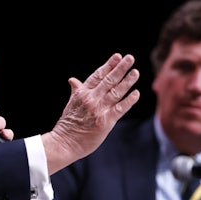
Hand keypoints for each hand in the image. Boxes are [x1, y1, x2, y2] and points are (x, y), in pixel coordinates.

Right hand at [42, 53, 139, 173]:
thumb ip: (76, 91)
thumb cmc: (67, 125)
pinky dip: (129, 100)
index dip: (109, 65)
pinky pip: (120, 108)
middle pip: (109, 80)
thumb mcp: (70, 104)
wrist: (64, 143)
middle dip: (120, 68)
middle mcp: (91, 98)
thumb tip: (72, 80)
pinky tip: (136, 93)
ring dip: (127, 81)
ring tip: (135, 72)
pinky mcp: (105, 122)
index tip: (118, 56)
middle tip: (130, 58)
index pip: (97, 75)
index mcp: (82, 93)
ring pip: (116, 92)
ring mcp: (98, 109)